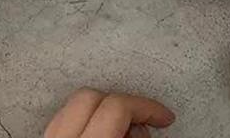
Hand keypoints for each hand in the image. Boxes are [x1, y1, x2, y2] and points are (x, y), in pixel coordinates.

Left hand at [44, 88, 174, 137]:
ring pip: (73, 105)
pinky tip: (103, 135)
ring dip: (103, 110)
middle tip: (145, 122)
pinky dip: (86, 121)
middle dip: (121, 102)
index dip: (147, 106)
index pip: (115, 107)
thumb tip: (143, 130)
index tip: (165, 116)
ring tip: (126, 132)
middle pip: (90, 96)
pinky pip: (64, 120)